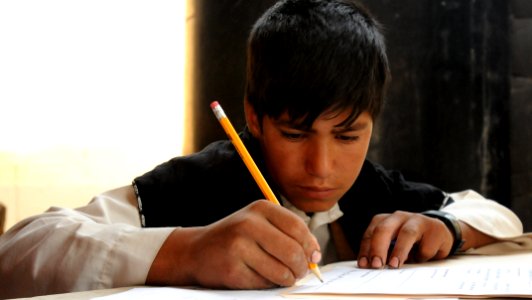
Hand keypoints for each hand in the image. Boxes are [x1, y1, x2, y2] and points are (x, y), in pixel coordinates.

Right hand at [146, 200, 320, 288]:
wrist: (196, 250)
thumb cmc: (236, 238)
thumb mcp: (260, 225)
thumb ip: (288, 235)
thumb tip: (315, 256)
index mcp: (261, 208)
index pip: (298, 228)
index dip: (311, 246)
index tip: (313, 257)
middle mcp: (249, 224)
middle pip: (293, 251)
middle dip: (301, 268)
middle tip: (299, 272)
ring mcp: (238, 246)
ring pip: (282, 271)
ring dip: (287, 279)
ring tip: (281, 276)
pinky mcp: (232, 269)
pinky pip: (264, 283)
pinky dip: (268, 284)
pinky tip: (259, 276)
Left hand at [357, 210, 453, 268]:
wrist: (440, 233)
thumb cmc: (411, 241)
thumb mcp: (394, 244)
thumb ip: (383, 252)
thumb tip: (371, 268)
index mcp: (386, 220)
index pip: (371, 233)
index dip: (366, 249)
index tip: (363, 265)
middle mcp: (399, 217)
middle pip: (384, 229)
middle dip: (378, 247)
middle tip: (376, 265)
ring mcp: (418, 220)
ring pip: (406, 234)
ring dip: (399, 251)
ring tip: (394, 265)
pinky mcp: (435, 229)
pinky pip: (426, 246)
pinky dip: (422, 257)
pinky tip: (423, 260)